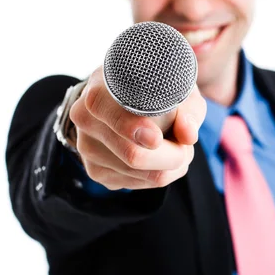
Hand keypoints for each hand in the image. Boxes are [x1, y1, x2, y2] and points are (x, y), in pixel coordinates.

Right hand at [69, 66, 206, 189]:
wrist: (129, 97)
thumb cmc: (157, 90)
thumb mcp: (177, 90)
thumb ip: (187, 110)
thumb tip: (188, 136)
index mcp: (100, 93)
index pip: (113, 117)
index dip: (134, 129)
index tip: (156, 139)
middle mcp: (86, 120)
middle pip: (133, 155)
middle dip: (172, 156)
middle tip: (187, 146)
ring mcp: (87, 148)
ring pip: (140, 173)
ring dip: (170, 166)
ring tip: (177, 147)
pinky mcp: (96, 171)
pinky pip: (136, 184)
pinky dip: (158, 174)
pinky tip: (160, 157)